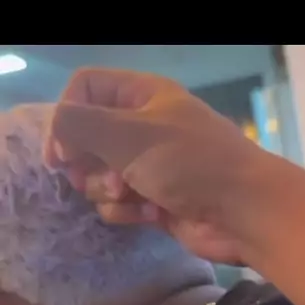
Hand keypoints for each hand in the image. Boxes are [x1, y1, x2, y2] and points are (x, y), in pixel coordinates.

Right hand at [46, 68, 265, 263]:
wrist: (245, 212)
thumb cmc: (190, 164)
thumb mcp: (129, 134)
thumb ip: (79, 124)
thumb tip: (59, 134)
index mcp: (143, 96)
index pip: (85, 89)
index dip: (66, 119)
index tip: (61, 155)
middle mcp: (145, 127)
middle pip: (88, 138)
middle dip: (88, 164)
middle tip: (100, 178)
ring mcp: (151, 166)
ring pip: (100, 176)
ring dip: (109, 191)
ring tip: (135, 196)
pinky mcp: (156, 201)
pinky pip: (120, 204)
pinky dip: (128, 212)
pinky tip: (152, 215)